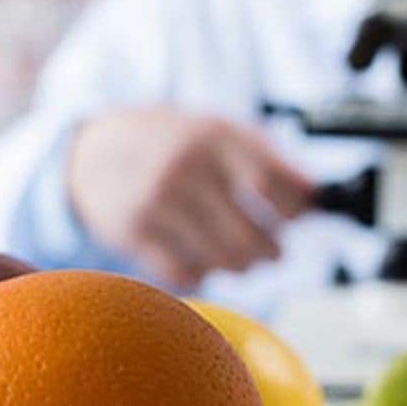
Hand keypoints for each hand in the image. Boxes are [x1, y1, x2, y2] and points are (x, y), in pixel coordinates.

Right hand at [67, 108, 313, 290]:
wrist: (92, 151)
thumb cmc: (169, 143)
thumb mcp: (215, 130)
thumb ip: (264, 157)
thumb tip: (314, 196)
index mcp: (212, 136)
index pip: (271, 182)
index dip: (295, 209)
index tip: (300, 217)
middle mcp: (185, 167)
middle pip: (250, 233)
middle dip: (272, 251)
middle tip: (273, 250)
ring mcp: (157, 202)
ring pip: (222, 259)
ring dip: (242, 266)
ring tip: (243, 258)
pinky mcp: (135, 234)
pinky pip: (186, 274)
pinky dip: (202, 274)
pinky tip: (200, 260)